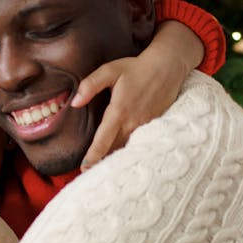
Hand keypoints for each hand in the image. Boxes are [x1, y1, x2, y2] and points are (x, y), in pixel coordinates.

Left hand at [72, 20, 202, 168]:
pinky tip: (122, 159)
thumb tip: (75, 102)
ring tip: (103, 171)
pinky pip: (138, 143)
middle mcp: (132, 122)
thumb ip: (90, 85)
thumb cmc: (136, 68)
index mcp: (119, 111)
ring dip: (115, 160)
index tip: (84, 169)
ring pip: (127, 148)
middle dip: (102, 163)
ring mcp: (144, 126)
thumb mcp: (110, 70)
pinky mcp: (153, 126)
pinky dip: (128, 151)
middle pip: (114, 150)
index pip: (103, 140)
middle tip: (89, 175)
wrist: (167, 67)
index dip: (93, 156)